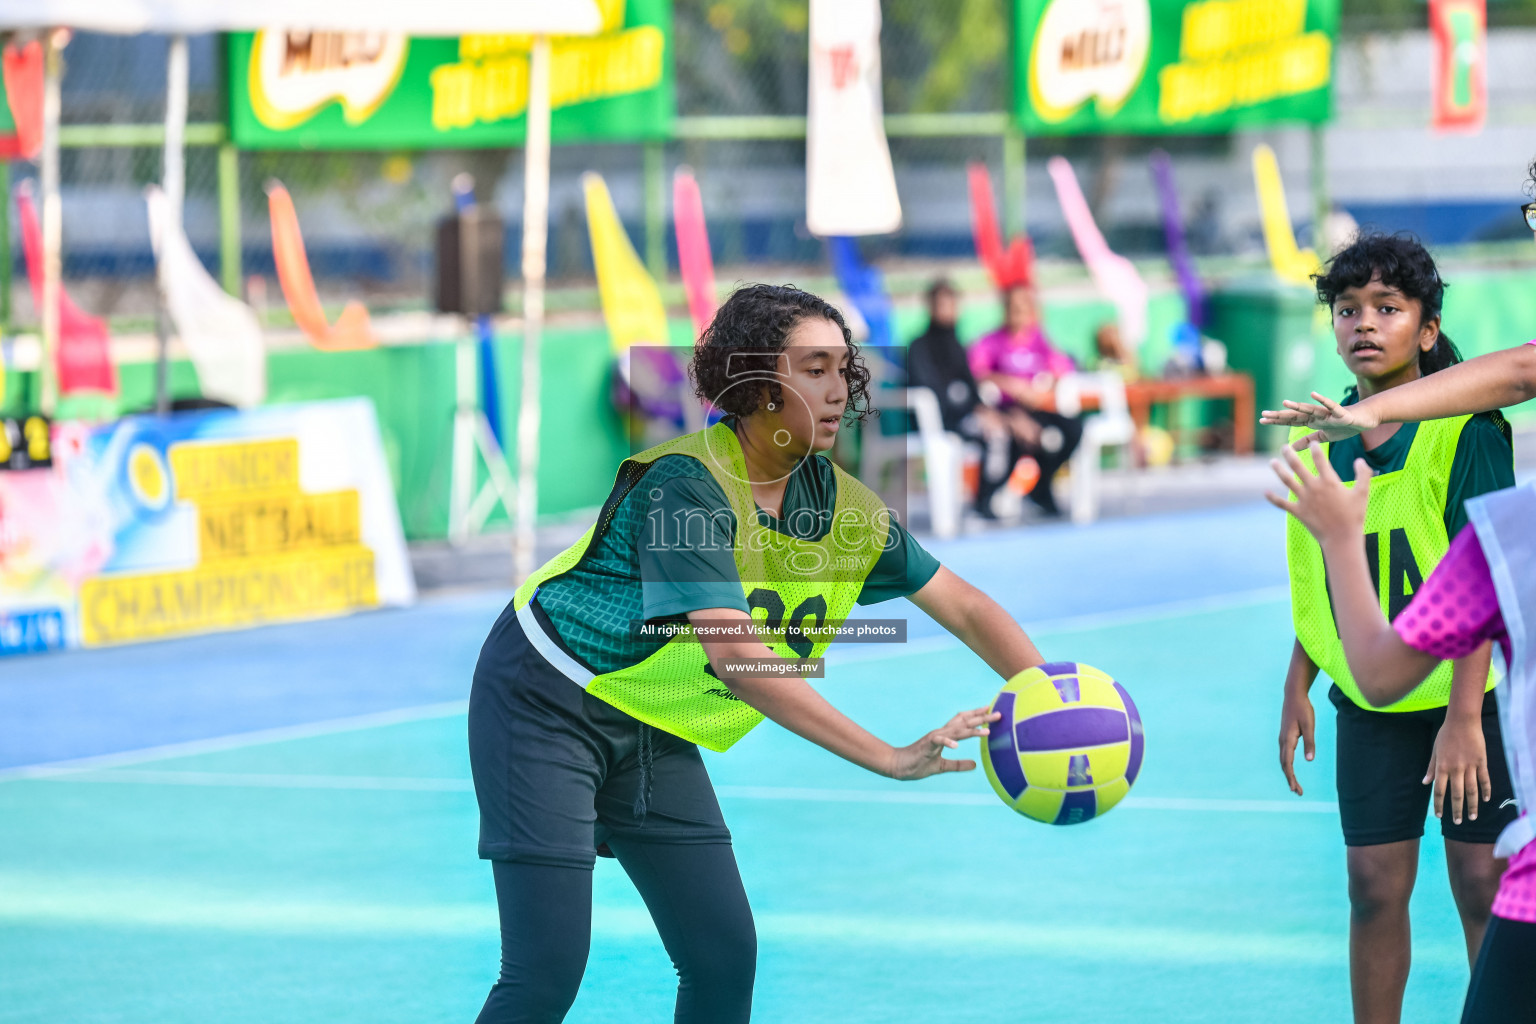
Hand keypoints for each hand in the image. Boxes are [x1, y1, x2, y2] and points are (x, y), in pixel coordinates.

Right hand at [888, 707, 1000, 779]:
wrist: (898, 765)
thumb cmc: (918, 764)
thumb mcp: (943, 766)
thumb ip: (959, 764)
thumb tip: (975, 764)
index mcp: (945, 736)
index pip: (962, 721)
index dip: (976, 715)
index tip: (990, 710)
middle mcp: (941, 733)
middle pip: (963, 722)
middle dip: (981, 718)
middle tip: (997, 714)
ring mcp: (934, 737)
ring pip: (956, 730)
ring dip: (972, 730)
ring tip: (987, 730)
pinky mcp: (926, 745)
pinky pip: (938, 741)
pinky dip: (948, 742)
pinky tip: (957, 746)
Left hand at [1259, 391, 1379, 448]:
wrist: (1363, 420)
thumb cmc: (1343, 426)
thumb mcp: (1322, 437)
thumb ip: (1307, 441)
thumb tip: (1291, 448)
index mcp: (1312, 422)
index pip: (1290, 422)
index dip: (1276, 421)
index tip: (1261, 420)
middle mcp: (1316, 416)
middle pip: (1295, 415)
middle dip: (1280, 416)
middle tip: (1263, 415)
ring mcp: (1327, 414)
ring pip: (1310, 410)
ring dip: (1297, 407)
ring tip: (1284, 403)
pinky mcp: (1340, 413)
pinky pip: (1331, 406)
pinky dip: (1323, 400)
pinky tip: (1314, 394)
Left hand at [1265, 443, 1370, 547]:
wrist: (1342, 538)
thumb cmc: (1354, 516)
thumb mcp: (1363, 493)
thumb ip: (1363, 474)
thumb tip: (1360, 460)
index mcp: (1329, 481)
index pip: (1320, 460)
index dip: (1315, 449)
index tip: (1312, 442)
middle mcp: (1313, 488)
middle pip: (1297, 467)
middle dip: (1290, 455)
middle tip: (1284, 447)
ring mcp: (1303, 499)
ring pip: (1287, 481)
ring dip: (1278, 470)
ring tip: (1272, 462)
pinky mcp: (1297, 511)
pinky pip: (1282, 503)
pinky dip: (1273, 498)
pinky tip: (1265, 492)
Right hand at [1279, 688, 1315, 795]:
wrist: (1293, 696)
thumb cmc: (1303, 709)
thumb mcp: (1309, 725)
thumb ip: (1310, 743)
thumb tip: (1309, 760)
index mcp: (1288, 740)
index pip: (1288, 763)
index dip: (1291, 777)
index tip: (1295, 789)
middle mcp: (1282, 741)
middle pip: (1284, 764)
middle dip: (1290, 779)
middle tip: (1297, 792)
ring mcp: (1283, 739)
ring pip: (1284, 760)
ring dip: (1288, 773)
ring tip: (1295, 784)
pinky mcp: (1285, 736)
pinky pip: (1285, 755)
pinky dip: (1288, 765)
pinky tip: (1292, 769)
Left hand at [1426, 715, 1491, 824]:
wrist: (1463, 721)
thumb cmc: (1446, 735)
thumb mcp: (1435, 750)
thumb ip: (1431, 768)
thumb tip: (1425, 782)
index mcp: (1442, 767)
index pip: (1439, 790)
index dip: (1439, 804)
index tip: (1439, 815)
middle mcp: (1456, 769)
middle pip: (1457, 794)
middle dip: (1457, 809)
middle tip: (1458, 822)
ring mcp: (1470, 766)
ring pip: (1472, 790)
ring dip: (1472, 805)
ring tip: (1472, 817)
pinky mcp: (1481, 762)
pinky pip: (1484, 779)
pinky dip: (1486, 790)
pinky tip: (1485, 800)